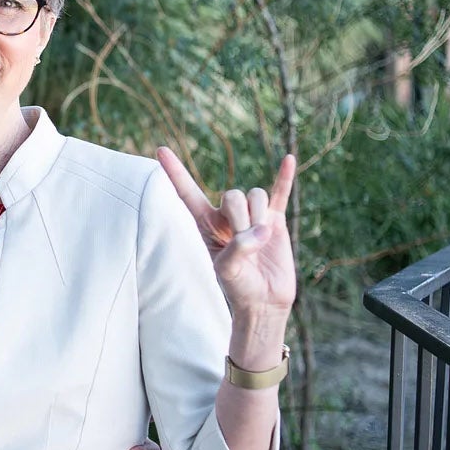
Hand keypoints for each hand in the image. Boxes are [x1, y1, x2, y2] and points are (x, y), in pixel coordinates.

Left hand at [156, 148, 296, 322]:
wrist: (264, 300)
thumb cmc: (238, 286)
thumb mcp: (227, 270)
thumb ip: (238, 248)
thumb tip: (263, 229)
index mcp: (206, 223)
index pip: (187, 193)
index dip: (175, 172)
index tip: (160, 149)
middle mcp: (227, 215)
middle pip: (233, 194)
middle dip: (240, 218)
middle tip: (245, 242)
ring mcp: (253, 216)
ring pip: (255, 195)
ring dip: (258, 216)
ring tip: (260, 240)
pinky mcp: (275, 220)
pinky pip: (280, 193)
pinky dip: (284, 177)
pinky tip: (288, 158)